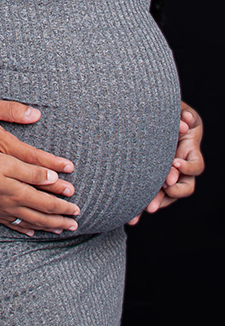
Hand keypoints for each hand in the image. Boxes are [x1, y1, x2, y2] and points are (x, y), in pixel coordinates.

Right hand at [0, 147, 80, 235]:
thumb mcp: (8, 162)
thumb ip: (32, 172)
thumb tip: (54, 179)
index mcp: (18, 191)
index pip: (47, 203)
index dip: (63, 206)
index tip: (77, 208)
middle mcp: (11, 204)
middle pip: (41, 215)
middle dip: (59, 220)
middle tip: (75, 224)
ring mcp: (0, 210)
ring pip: (29, 222)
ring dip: (46, 226)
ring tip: (59, 230)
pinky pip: (12, 224)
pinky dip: (24, 228)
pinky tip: (30, 230)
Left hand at [127, 102, 203, 224]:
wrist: (148, 116)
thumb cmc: (165, 110)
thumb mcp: (174, 107)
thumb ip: (180, 112)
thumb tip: (186, 119)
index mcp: (187, 150)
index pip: (195, 165)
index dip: (187, 166)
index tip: (175, 162)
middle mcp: (180, 167)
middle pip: (184, 186)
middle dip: (175, 189)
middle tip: (164, 186)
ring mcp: (167, 176)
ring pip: (169, 196)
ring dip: (160, 201)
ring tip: (148, 208)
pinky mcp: (151, 180)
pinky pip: (151, 197)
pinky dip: (141, 206)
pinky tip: (132, 218)